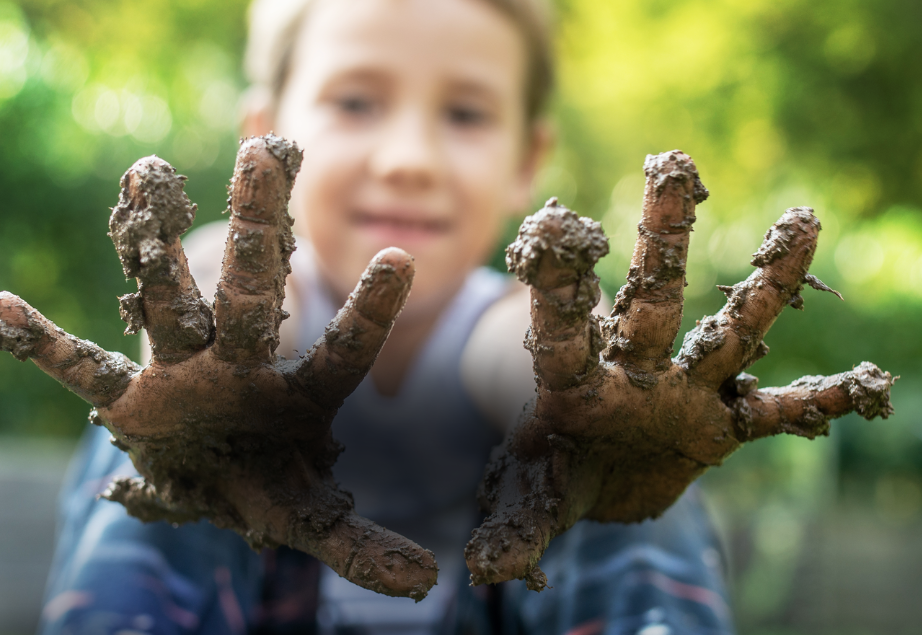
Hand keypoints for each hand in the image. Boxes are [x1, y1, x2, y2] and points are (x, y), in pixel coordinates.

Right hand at [0, 135, 436, 600]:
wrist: (213, 478)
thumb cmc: (270, 485)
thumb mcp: (313, 518)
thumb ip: (361, 543)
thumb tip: (426, 583)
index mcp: (298, 394)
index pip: (342, 351)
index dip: (370, 313)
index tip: (401, 260)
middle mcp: (241, 366)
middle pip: (249, 292)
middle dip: (255, 230)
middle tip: (263, 153)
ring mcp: (184, 373)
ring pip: (170, 299)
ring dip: (153, 245)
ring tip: (146, 173)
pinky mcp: (132, 397)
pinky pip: (84, 369)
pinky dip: (46, 346)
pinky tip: (4, 309)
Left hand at [464, 150, 895, 589]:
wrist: (595, 482)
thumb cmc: (552, 477)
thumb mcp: (531, 501)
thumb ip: (516, 529)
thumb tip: (484, 572)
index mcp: (572, 383)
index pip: (561, 327)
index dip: (557, 282)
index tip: (550, 223)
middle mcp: (633, 372)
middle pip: (651, 297)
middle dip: (664, 237)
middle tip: (675, 162)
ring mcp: (682, 392)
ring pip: (727, 331)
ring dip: (765, 286)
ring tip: (802, 219)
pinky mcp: (718, 425)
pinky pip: (775, 413)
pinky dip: (816, 405)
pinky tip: (864, 390)